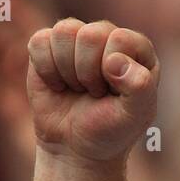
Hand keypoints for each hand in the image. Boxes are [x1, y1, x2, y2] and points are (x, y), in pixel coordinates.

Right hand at [25, 19, 159, 163]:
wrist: (75, 148)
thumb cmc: (111, 130)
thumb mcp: (135, 115)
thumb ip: (140, 87)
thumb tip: (115, 61)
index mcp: (138, 50)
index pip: (119, 39)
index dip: (110, 70)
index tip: (112, 93)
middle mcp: (108, 37)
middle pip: (90, 35)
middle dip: (88, 73)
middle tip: (94, 93)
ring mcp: (77, 39)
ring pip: (64, 32)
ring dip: (68, 71)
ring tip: (78, 88)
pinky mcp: (47, 46)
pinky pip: (39, 41)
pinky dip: (46, 71)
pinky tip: (58, 85)